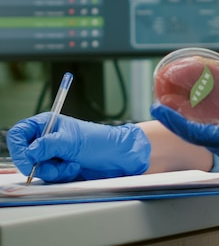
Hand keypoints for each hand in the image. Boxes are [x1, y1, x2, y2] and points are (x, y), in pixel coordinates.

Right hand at [7, 114, 150, 182]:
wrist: (117, 157)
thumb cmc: (99, 140)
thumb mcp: (72, 140)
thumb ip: (48, 145)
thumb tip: (30, 151)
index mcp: (48, 123)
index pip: (20, 133)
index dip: (19, 147)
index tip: (28, 158)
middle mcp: (48, 138)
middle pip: (25, 154)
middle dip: (38, 163)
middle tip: (51, 166)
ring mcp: (53, 154)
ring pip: (37, 168)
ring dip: (53, 170)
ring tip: (70, 164)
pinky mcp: (59, 168)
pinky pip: (49, 177)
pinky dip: (61, 175)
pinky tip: (74, 167)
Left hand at [151, 61, 218, 218]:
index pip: (197, 134)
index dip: (174, 121)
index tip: (157, 109)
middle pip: (198, 138)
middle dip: (179, 121)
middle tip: (164, 103)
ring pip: (210, 141)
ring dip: (194, 125)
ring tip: (182, 105)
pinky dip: (211, 129)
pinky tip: (211, 115)